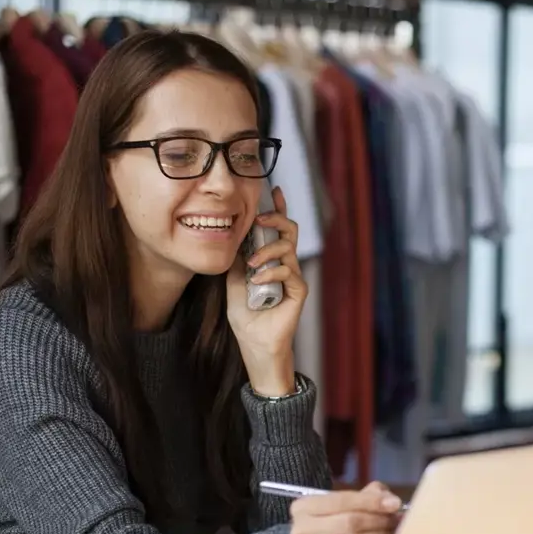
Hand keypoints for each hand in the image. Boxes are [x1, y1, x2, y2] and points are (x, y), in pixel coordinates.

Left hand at [227, 185, 305, 396]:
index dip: (278, 208)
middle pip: (289, 230)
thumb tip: (235, 236)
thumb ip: (237, 259)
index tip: (274, 190)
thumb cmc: (245, 315)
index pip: (277, 229)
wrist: (254, 343)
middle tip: (259, 218)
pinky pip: (289, 271)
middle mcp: (285, 265)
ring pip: (287, 248)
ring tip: (252, 264)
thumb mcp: (233, 280)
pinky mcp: (299, 291)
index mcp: (271, 260)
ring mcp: (293, 277)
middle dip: (276, 218)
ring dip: (267, 251)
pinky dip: (273, 272)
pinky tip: (260, 281)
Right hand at [289, 482, 403, 533]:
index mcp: (304, 507)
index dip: (371, 501)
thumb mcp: (338, 505)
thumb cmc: (327, 526)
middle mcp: (304, 530)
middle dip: (379, 520)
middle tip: (397, 519)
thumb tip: (391, 500)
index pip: (342, 500)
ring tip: (393, 532)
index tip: (395, 504)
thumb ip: (366, 496)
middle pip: (351, 522)